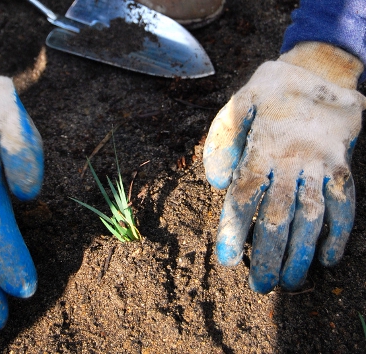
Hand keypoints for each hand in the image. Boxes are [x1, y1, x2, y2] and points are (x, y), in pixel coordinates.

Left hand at [203, 42, 365, 293]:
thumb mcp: (238, 102)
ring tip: (289, 281)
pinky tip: (330, 259)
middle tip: (259, 285)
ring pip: (311, 216)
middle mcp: (292, 161)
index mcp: (263, 147)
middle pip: (277, 215)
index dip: (234, 229)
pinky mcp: (342, 166)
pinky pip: (344, 204)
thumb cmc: (272, 90)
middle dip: (267, 253)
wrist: (321, 69)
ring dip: (301, 252)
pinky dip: (339, 233)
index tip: (226, 260)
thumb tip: (217, 183)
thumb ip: (223, 140)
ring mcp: (320, 165)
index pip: (245, 195)